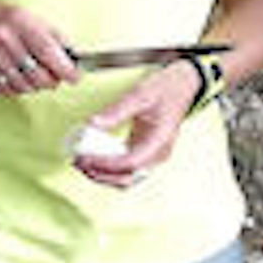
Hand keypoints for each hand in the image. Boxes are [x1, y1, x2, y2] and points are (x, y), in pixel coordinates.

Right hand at [0, 0, 72, 96]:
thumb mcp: (28, 17)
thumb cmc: (0, 18)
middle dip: (52, 81)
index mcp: (19, 21)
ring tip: (35, 76)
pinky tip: (19, 77)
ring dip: (36, 86)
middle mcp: (3, 38)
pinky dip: (20, 88)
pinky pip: (8, 89)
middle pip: (38, 74)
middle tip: (55, 78)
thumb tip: (72, 57)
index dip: (65, 68)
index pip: (48, 50)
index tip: (75, 77)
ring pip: (24, 86)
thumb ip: (52, 35)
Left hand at [69, 59, 201, 187]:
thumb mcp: (140, 93)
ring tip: (81, 162)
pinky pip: (124, 168)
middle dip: (100, 174)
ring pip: (125, 178)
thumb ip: (117, 110)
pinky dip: (107, 168)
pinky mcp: (144, 152)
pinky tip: (92, 157)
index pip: (131, 163)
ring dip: (102, 175)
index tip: (85, 157)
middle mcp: (158, 154)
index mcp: (160, 141)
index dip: (106, 164)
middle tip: (78, 161)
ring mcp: (151, 155)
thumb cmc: (167, 88)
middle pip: (127, 178)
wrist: (183, 84)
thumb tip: (93, 124)